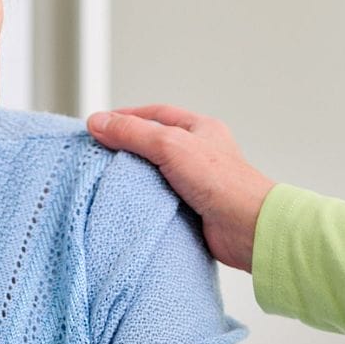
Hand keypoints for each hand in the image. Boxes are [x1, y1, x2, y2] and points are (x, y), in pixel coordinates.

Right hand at [87, 105, 273, 271]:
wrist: (247, 228)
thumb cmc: (222, 183)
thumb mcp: (170, 145)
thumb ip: (133, 132)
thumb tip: (97, 122)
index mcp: (200, 129)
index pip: (156, 114)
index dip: (127, 117)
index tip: (100, 124)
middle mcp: (198, 154)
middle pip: (153, 144)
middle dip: (126, 148)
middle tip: (98, 152)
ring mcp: (195, 182)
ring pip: (154, 173)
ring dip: (134, 177)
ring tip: (107, 179)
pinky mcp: (191, 209)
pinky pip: (159, 200)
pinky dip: (142, 201)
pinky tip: (127, 204)